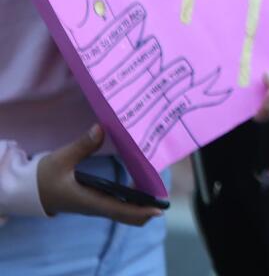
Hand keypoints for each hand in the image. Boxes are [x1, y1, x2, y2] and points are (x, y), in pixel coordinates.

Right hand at [35, 125, 161, 224]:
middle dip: (148, 206)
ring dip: (142, 201)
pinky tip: (140, 179)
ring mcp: (98, 204)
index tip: (160, 206)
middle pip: (129, 215)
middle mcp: (97, 206)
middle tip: (164, 190)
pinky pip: (119, 204)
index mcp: (90, 201)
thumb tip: (101, 128)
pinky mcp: (97, 200)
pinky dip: (133, 197)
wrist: (29, 191)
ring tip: (157, 182)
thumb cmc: (44, 177)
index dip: (142, 210)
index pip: (121, 211)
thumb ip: (81, 145)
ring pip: (125, 210)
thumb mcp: (60, 159)